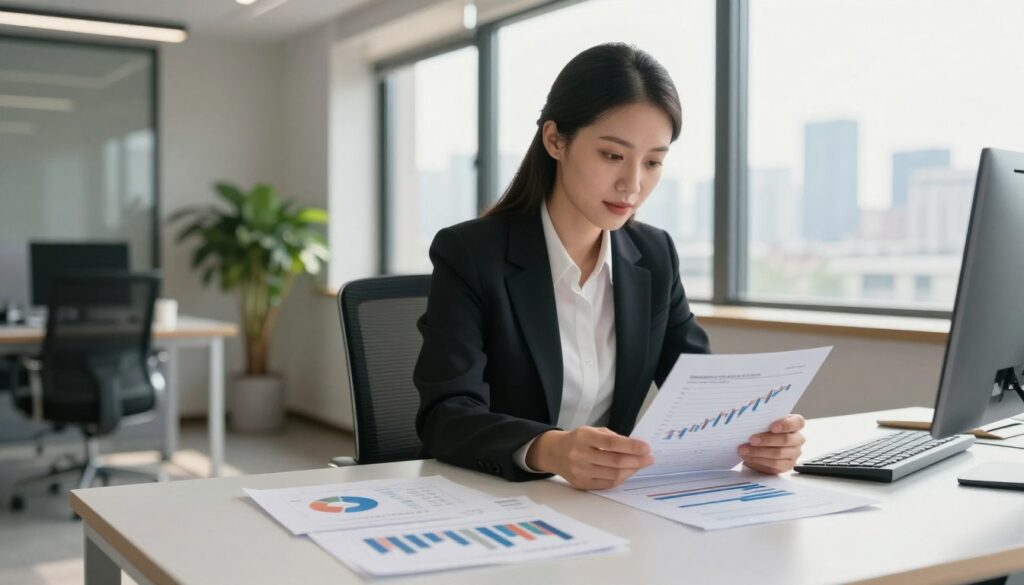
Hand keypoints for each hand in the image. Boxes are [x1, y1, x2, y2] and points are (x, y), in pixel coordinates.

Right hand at [526, 426, 654, 489]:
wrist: (554, 453)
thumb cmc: (578, 440)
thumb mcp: (592, 431)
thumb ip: (612, 438)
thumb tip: (636, 448)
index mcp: (583, 437)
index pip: (611, 443)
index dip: (631, 446)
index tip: (646, 448)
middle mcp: (580, 455)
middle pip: (614, 461)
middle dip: (636, 461)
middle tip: (649, 458)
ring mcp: (580, 472)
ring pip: (613, 475)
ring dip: (631, 470)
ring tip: (641, 465)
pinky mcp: (582, 484)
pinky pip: (607, 484)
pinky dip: (621, 478)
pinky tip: (628, 472)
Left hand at [738, 414, 805, 474]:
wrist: (764, 443)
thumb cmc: (765, 428)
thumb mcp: (765, 421)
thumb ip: (763, 421)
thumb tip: (749, 423)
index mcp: (795, 424)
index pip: (797, 422)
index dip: (786, 424)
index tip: (772, 427)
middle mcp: (798, 439)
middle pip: (786, 440)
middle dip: (766, 440)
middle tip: (751, 440)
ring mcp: (794, 453)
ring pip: (778, 454)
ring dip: (758, 452)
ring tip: (744, 450)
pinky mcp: (787, 465)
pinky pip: (774, 465)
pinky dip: (759, 461)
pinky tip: (749, 458)